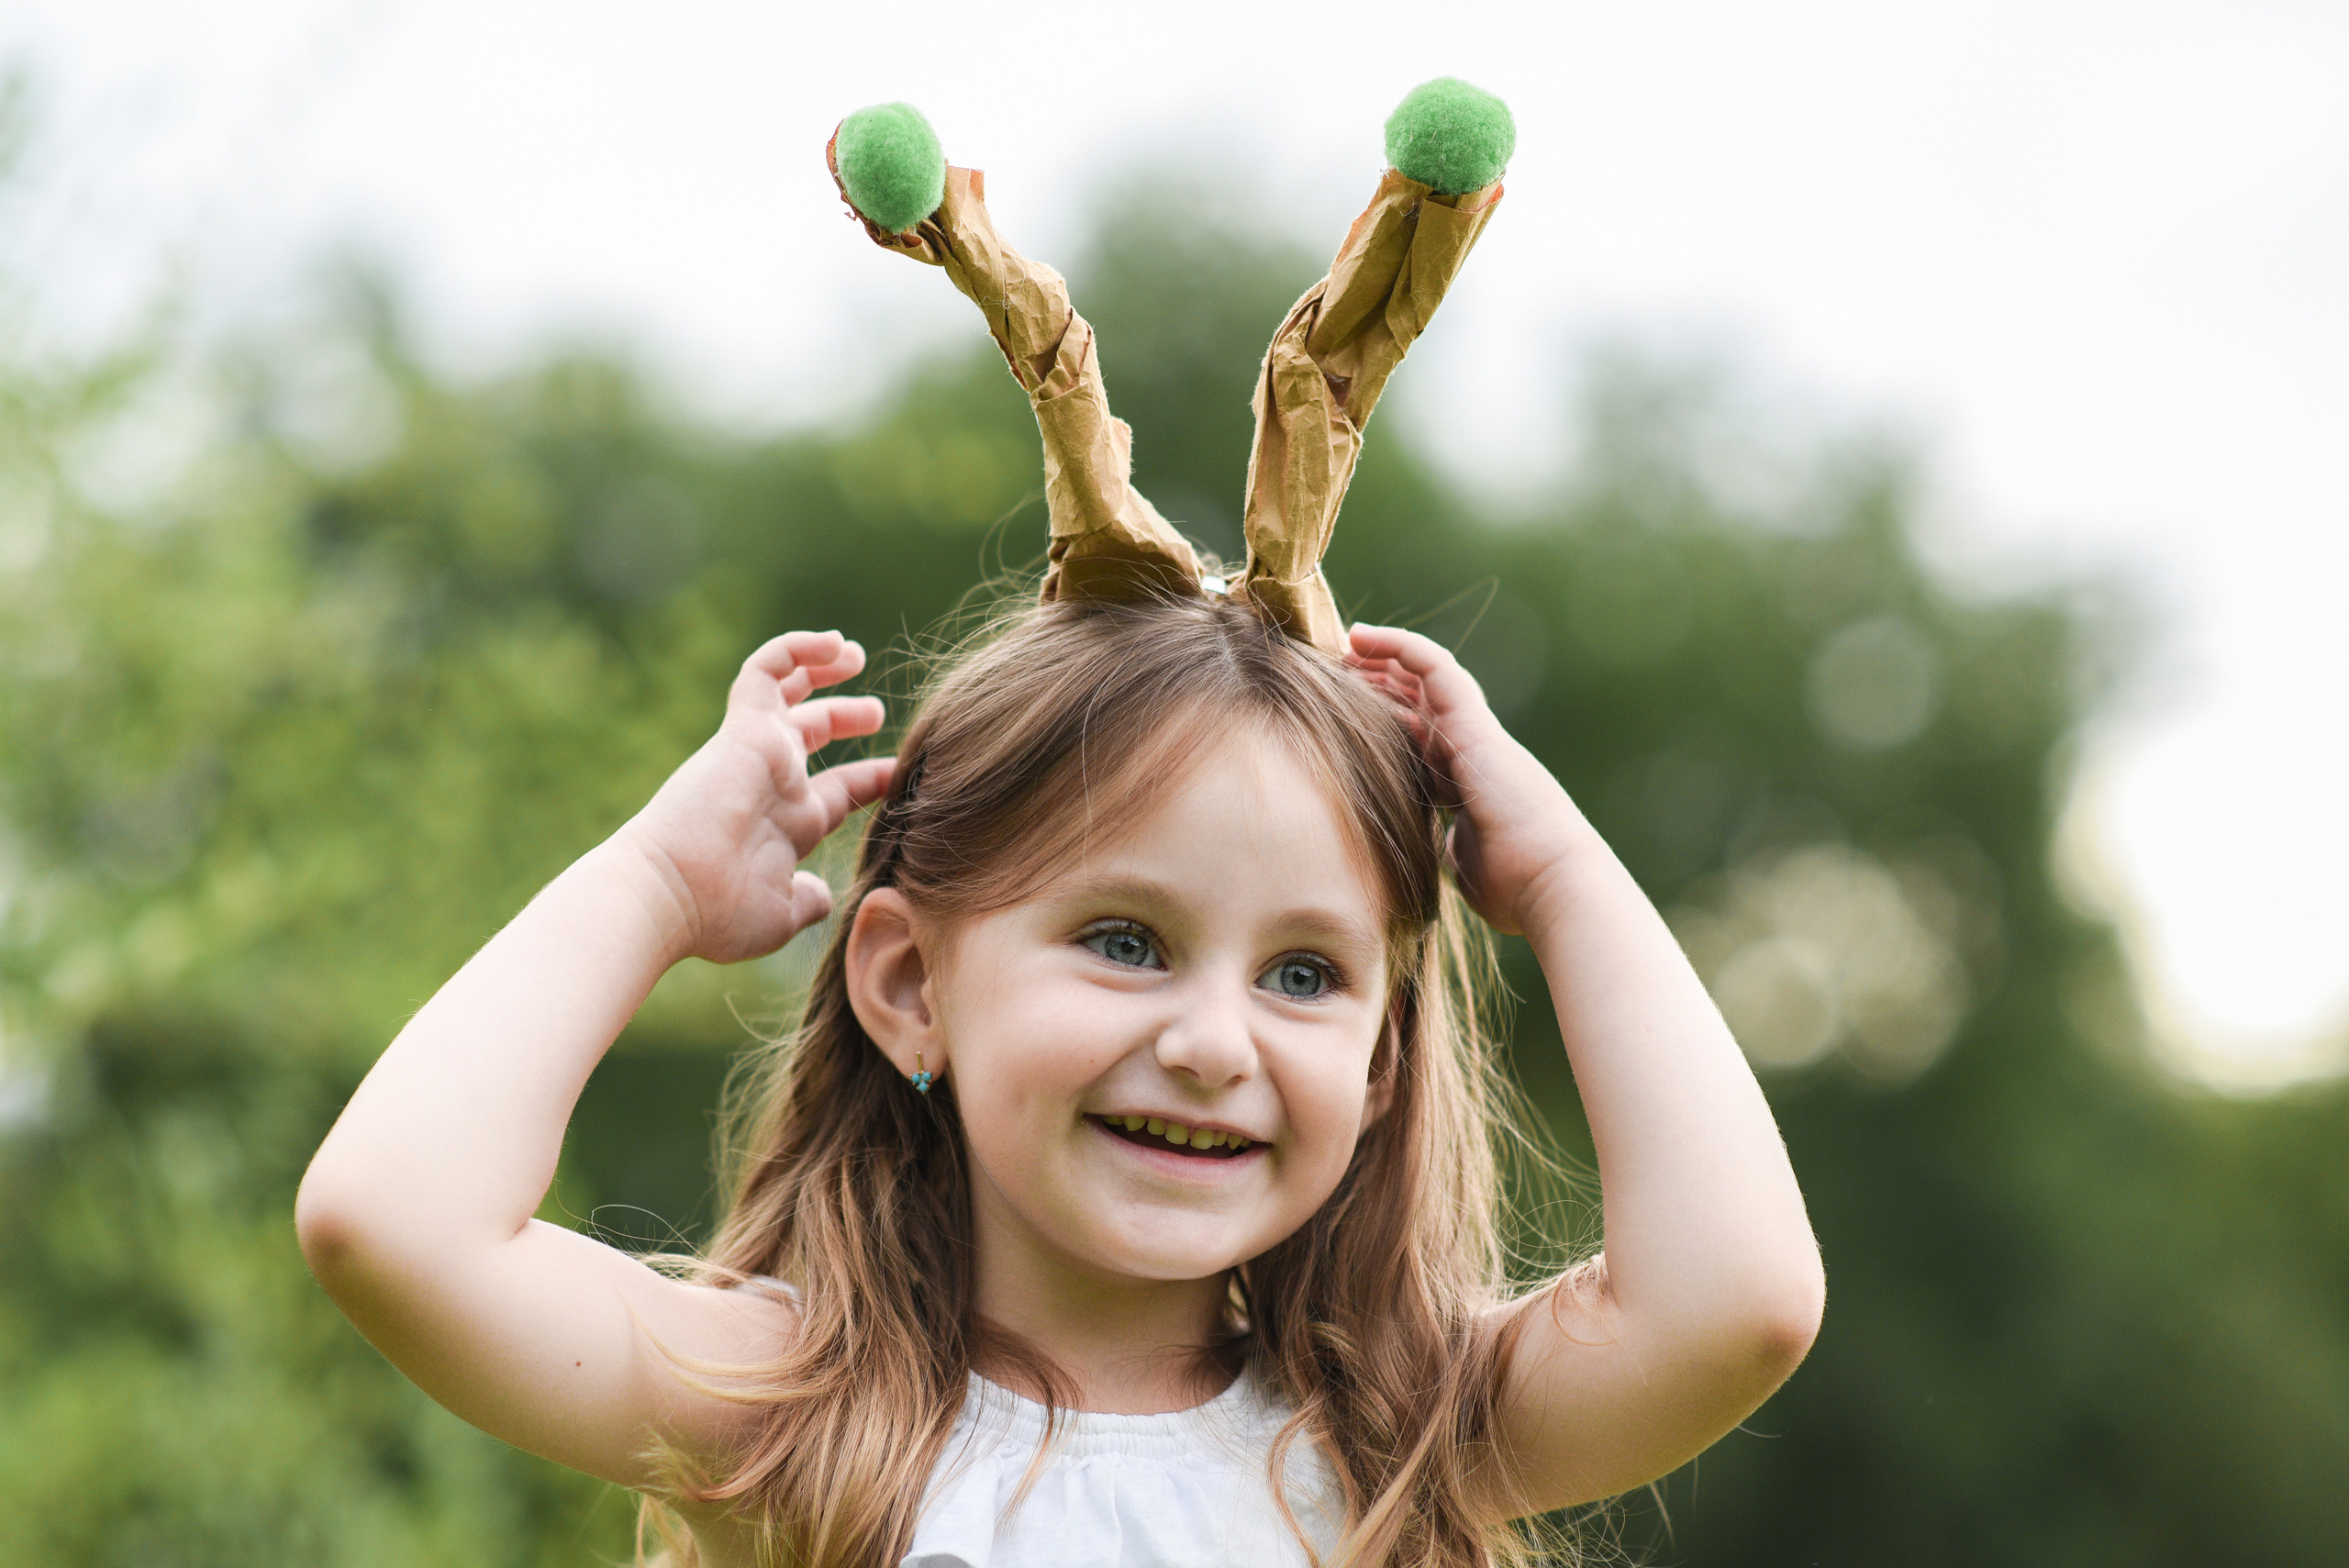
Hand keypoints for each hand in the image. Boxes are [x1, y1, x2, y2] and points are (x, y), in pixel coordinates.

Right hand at [616, 631, 893, 964]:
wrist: (668, 894)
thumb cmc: (718, 913)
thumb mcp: (780, 914)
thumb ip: (808, 900)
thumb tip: (823, 895)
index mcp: (788, 825)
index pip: (834, 789)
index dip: (868, 777)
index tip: (899, 773)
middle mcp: (774, 783)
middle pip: (810, 734)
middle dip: (844, 717)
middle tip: (877, 711)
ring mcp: (757, 752)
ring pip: (787, 691)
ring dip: (822, 669)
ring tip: (853, 654)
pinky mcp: (744, 728)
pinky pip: (768, 669)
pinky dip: (797, 648)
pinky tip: (833, 643)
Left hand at [1346, 624, 1585, 937]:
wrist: (1550, 885)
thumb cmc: (1513, 887)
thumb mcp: (1462, 863)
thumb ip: (1446, 845)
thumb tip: (1429, 850)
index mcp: (1466, 784)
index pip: (1422, 737)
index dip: (1388, 719)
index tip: (1346, 712)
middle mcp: (1472, 751)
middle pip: (1422, 701)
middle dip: (1382, 681)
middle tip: (1339, 668)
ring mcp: (1476, 735)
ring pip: (1428, 677)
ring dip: (1387, 656)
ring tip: (1349, 641)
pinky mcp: (1475, 726)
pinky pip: (1436, 669)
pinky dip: (1401, 646)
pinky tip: (1365, 637)